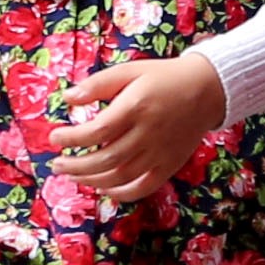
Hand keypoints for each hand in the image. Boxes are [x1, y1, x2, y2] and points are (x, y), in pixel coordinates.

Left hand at [52, 52, 227, 205]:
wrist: (209, 89)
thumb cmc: (164, 78)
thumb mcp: (130, 71)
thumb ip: (98, 84)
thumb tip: (68, 98)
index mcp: (136, 107)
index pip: (96, 131)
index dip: (71, 139)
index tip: (55, 137)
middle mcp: (148, 133)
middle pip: (104, 159)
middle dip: (75, 166)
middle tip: (57, 164)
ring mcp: (160, 153)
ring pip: (120, 177)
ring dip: (91, 180)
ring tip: (73, 175)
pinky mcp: (169, 165)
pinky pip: (143, 187)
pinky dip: (121, 193)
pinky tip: (104, 189)